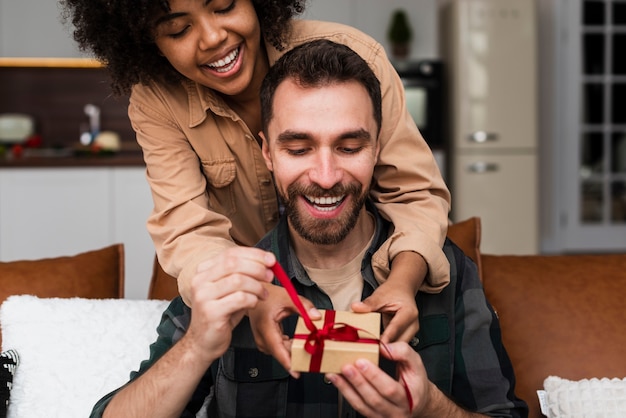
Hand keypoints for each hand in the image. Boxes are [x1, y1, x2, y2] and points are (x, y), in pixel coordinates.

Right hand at [185, 247, 275, 361]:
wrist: (203, 342)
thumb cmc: (221, 314)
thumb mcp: (231, 290)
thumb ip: (243, 275)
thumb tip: (268, 263)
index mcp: (204, 271)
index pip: (230, 253)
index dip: (254, 254)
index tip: (271, 259)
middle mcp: (200, 281)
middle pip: (233, 263)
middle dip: (257, 267)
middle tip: (270, 276)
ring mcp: (203, 296)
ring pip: (238, 280)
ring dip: (257, 286)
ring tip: (263, 294)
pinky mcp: (211, 312)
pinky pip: (239, 299)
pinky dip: (252, 299)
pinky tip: (255, 304)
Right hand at [248, 282, 319, 375]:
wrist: (255, 295)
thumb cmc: (269, 296)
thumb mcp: (288, 297)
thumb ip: (304, 306)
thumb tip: (316, 316)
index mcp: (266, 328)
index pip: (278, 350)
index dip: (288, 363)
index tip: (297, 373)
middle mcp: (262, 337)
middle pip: (281, 353)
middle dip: (296, 355)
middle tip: (313, 352)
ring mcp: (262, 341)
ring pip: (280, 352)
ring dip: (293, 350)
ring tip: (305, 342)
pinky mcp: (264, 341)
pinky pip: (278, 348)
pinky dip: (288, 346)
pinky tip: (296, 340)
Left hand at [325, 342, 430, 417]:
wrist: (419, 402)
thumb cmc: (415, 382)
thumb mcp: (416, 364)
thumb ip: (403, 352)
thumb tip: (384, 347)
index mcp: (409, 399)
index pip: (390, 390)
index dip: (374, 376)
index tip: (361, 362)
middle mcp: (396, 412)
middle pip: (374, 399)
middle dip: (358, 382)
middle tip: (346, 367)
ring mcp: (383, 417)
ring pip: (362, 406)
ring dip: (346, 389)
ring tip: (335, 374)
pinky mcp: (373, 417)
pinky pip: (357, 407)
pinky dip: (345, 393)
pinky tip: (337, 382)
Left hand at [352, 251, 425, 342]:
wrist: (402, 290)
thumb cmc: (392, 292)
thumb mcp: (380, 295)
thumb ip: (369, 303)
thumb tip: (356, 307)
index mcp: (409, 313)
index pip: (395, 328)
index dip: (385, 338)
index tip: (375, 347)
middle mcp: (413, 324)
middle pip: (400, 342)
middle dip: (386, 349)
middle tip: (369, 351)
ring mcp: (411, 331)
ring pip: (399, 346)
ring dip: (386, 350)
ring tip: (370, 352)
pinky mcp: (407, 335)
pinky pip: (397, 345)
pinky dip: (387, 347)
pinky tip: (375, 349)